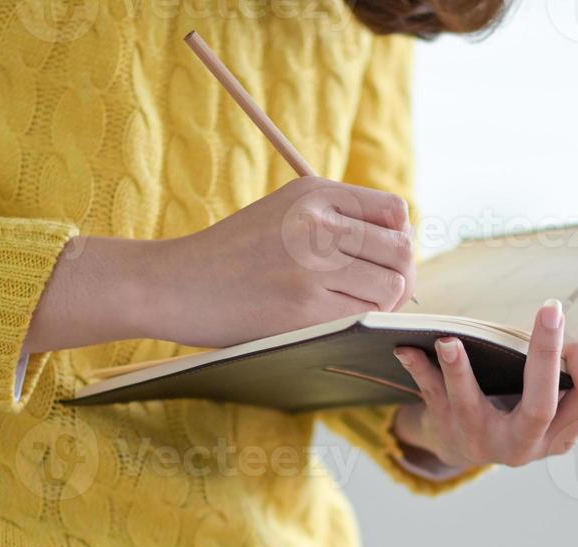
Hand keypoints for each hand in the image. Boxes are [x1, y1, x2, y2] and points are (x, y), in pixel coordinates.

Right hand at [25, 176, 415, 353]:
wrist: (174, 284)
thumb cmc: (234, 253)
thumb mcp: (284, 210)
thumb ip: (338, 216)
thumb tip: (403, 240)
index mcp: (315, 193)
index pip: (395, 213)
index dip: (398, 240)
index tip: (380, 259)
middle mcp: (318, 223)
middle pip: (401, 251)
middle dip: (399, 275)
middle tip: (378, 292)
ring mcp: (313, 267)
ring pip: (392, 287)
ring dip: (384, 303)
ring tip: (357, 306)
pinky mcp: (306, 309)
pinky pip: (365, 317)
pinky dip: (362, 323)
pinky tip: (337, 320)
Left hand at [390, 301, 577, 476]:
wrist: (462, 444)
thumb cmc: (522, 409)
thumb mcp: (562, 399)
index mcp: (562, 434)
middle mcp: (525, 443)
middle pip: (541, 402)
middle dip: (544, 356)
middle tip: (551, 309)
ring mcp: (483, 438)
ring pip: (472, 406)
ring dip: (460, 371)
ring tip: (451, 340)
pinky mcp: (446, 427)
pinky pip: (431, 397)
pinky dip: (420, 369)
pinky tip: (409, 345)